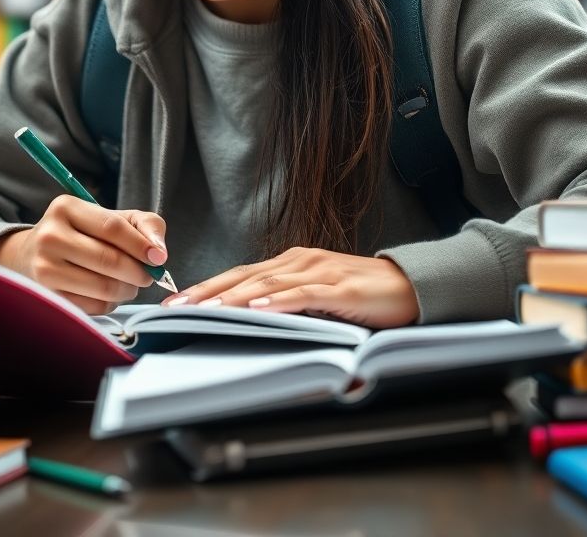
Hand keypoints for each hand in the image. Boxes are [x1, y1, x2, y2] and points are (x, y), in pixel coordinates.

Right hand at [0, 196, 167, 314]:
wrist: (32, 255)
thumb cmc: (82, 234)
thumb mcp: (111, 217)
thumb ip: (144, 225)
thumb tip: (159, 252)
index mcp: (66, 208)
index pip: (112, 227)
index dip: (141, 245)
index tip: (159, 258)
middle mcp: (50, 236)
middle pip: (108, 260)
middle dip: (138, 272)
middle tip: (148, 275)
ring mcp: (44, 268)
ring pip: (103, 287)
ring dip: (127, 290)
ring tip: (129, 284)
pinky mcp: (47, 296)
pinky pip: (93, 306)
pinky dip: (110, 303)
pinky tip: (109, 294)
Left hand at [161, 247, 419, 328]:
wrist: (408, 285)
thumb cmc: (361, 295)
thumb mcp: (317, 298)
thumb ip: (288, 306)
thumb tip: (251, 324)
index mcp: (290, 263)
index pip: (240, 274)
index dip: (207, 287)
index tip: (178, 302)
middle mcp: (300, 261)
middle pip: (245, 276)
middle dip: (208, 293)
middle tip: (178, 308)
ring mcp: (320, 272)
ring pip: (268, 284)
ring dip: (234, 297)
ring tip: (207, 310)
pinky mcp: (341, 287)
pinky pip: (304, 294)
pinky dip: (280, 301)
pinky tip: (260, 309)